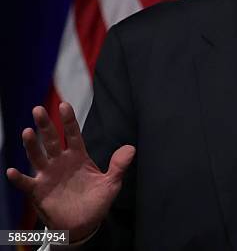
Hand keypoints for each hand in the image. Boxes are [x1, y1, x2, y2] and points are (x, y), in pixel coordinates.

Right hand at [6, 103, 134, 241]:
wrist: (84, 224)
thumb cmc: (96, 201)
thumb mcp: (111, 183)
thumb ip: (119, 165)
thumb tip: (131, 148)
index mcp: (78, 157)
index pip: (73, 134)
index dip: (69, 120)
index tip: (64, 105)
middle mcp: (61, 162)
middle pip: (52, 140)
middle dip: (46, 125)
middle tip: (39, 109)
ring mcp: (48, 175)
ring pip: (37, 156)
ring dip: (31, 145)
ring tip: (27, 132)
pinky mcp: (39, 191)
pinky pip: (26, 183)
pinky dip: (18, 178)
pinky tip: (12, 171)